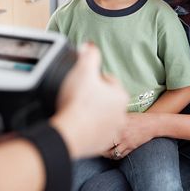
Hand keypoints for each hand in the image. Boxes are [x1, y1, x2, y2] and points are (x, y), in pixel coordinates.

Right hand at [50, 43, 127, 158]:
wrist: (68, 134)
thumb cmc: (78, 102)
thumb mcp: (83, 69)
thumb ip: (89, 54)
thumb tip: (89, 46)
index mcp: (120, 96)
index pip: (108, 80)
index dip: (94, 78)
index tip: (83, 81)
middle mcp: (121, 114)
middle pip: (106, 99)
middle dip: (94, 96)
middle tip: (78, 95)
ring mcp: (112, 131)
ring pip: (101, 116)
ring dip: (92, 112)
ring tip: (77, 110)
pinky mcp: (101, 144)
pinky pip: (95, 132)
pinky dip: (87, 127)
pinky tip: (77, 123)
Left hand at [103, 113, 153, 159]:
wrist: (153, 124)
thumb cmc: (139, 118)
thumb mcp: (127, 116)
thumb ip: (117, 119)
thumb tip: (107, 120)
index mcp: (118, 123)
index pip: (104, 133)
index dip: (99, 138)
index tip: (97, 138)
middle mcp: (120, 133)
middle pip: (106, 145)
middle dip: (102, 148)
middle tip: (99, 148)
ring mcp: (126, 141)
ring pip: (112, 152)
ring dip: (108, 154)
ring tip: (106, 153)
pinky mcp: (131, 146)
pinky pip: (121, 155)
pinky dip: (116, 156)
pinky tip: (115, 154)